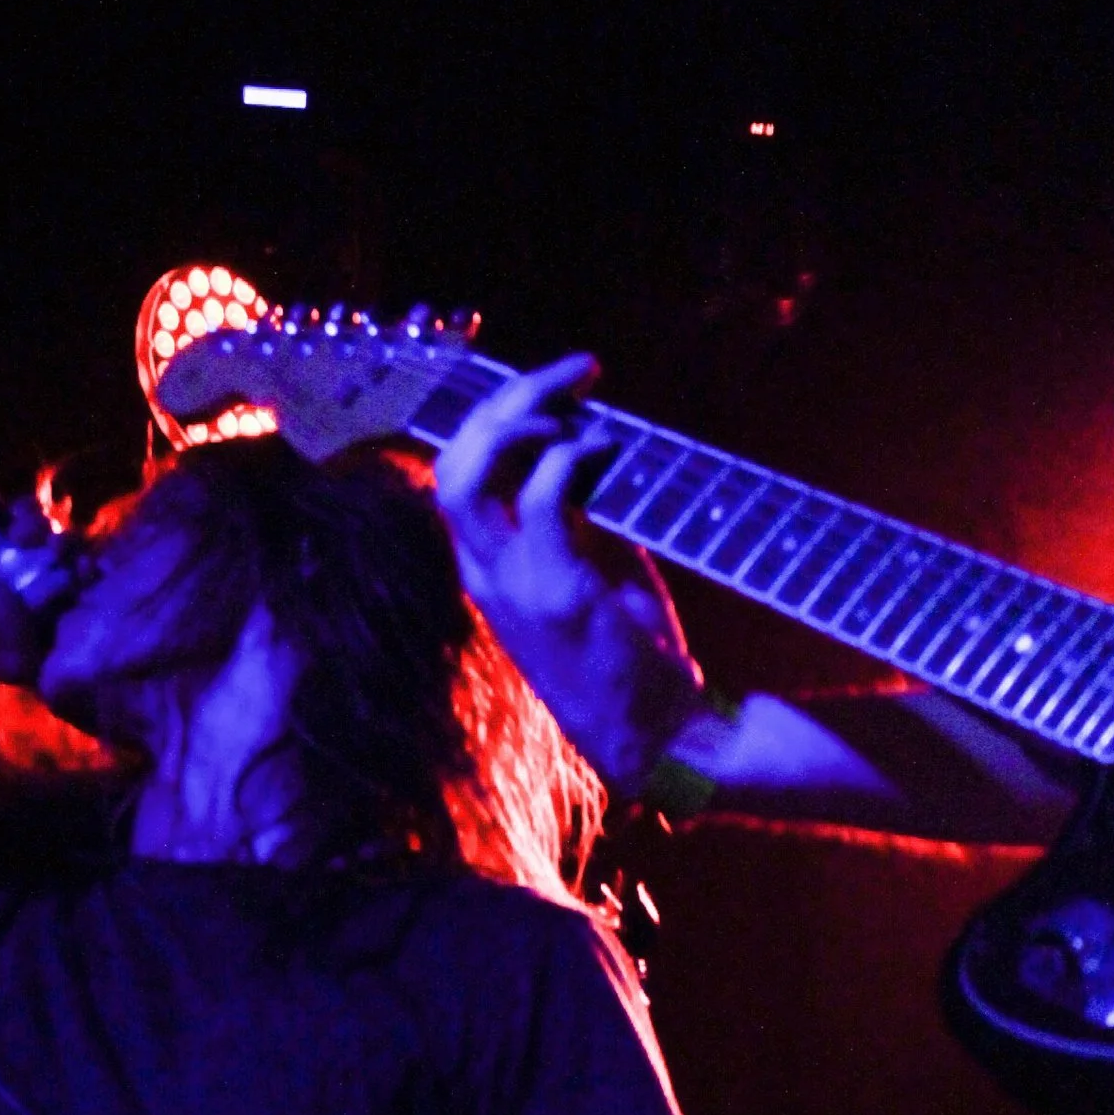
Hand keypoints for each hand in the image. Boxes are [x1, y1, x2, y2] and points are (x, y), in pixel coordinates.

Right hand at [432, 355, 703, 789]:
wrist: (661, 738)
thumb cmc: (634, 661)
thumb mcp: (594, 575)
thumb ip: (577, 519)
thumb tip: (591, 451)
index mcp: (488, 571)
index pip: (457, 475)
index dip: (496, 419)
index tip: (560, 390)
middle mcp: (486, 575)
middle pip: (452, 461)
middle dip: (504, 401)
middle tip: (571, 375)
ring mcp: (514, 585)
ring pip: (473, 471)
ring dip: (524, 418)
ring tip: (580, 404)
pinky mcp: (557, 592)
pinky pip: (541, 496)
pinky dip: (573, 455)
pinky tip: (609, 448)